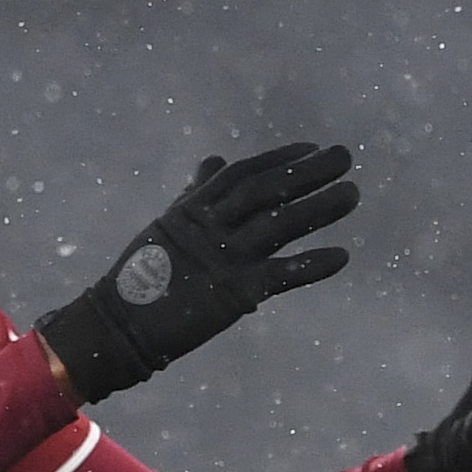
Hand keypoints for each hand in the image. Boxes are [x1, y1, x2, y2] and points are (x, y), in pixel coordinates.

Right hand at [37, 143, 357, 401]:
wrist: (119, 324)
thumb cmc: (144, 274)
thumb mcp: (168, 222)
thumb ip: (197, 192)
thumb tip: (215, 160)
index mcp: (194, 207)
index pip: (245, 173)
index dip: (281, 157)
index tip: (312, 147)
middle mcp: (211, 226)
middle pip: (268, 189)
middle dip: (308, 171)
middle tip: (345, 156)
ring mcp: (224, 257)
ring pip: (281, 224)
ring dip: (320, 208)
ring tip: (353, 194)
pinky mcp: (236, 293)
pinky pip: (283, 274)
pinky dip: (313, 265)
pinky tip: (342, 256)